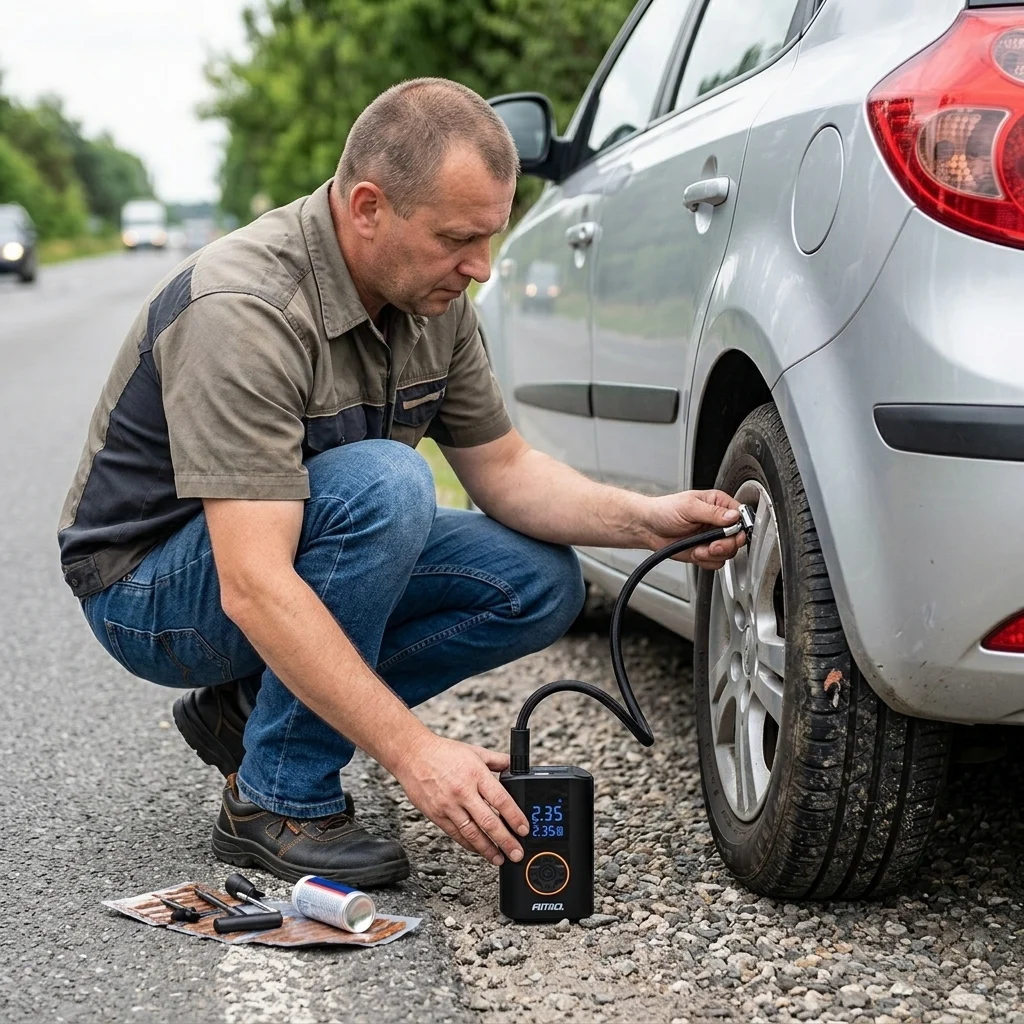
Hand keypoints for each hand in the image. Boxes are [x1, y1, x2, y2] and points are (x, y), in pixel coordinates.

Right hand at [392, 732, 529, 865]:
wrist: (412, 755)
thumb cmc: (442, 752)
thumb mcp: (475, 751)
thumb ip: (496, 760)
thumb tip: (513, 766)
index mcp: (476, 774)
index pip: (501, 800)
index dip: (515, 817)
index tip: (524, 829)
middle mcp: (463, 792)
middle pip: (489, 822)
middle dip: (506, 841)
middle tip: (516, 853)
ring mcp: (449, 805)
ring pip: (472, 833)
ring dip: (488, 849)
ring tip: (499, 859)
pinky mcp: (436, 815)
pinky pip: (455, 834)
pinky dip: (468, 845)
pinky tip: (478, 851)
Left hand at [639, 489, 745, 570]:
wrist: (648, 528)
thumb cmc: (664, 511)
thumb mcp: (689, 507)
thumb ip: (713, 512)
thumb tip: (733, 516)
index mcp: (718, 504)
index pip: (740, 516)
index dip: (739, 527)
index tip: (730, 533)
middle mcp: (718, 521)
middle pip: (738, 538)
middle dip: (725, 545)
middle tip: (712, 545)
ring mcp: (712, 538)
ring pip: (729, 552)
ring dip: (713, 554)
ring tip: (698, 548)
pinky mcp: (705, 551)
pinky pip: (716, 562)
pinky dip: (706, 561)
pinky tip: (695, 553)